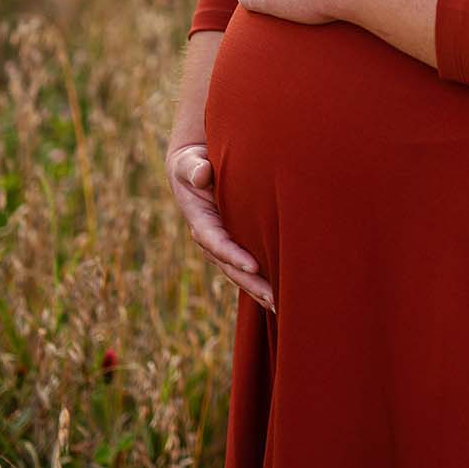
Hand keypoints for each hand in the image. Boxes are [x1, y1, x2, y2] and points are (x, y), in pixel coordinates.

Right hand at [165, 140, 274, 313]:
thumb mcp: (188, 162)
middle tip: (273, 298)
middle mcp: (208, 237)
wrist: (194, 169)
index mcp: (198, 218)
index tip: (253, 266)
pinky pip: (244, 266)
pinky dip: (259, 280)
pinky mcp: (232, 244)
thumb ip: (194, 168)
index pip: (215, 241)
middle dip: (250, 283)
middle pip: (229, 266)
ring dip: (256, 288)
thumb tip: (203, 174)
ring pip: (237, 271)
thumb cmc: (193, 163)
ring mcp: (220, 244)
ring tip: (279, 305)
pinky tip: (279, 294)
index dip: (232, 255)